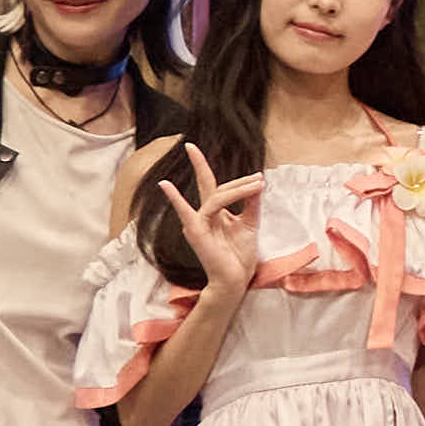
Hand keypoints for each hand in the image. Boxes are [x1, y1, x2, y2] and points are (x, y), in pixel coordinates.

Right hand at [135, 138, 258, 292]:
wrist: (236, 279)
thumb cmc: (240, 255)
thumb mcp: (251, 223)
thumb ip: (251, 202)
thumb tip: (258, 181)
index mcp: (214, 212)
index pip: (207, 183)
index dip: (200, 164)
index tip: (191, 146)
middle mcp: (203, 214)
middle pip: (215, 187)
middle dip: (238, 181)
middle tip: (259, 179)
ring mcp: (197, 222)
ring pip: (217, 196)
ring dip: (239, 189)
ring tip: (258, 186)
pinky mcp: (195, 232)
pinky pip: (188, 212)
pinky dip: (176, 198)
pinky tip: (165, 185)